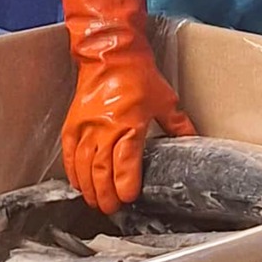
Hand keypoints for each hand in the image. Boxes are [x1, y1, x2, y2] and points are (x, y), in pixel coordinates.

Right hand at [60, 0, 194, 211]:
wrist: (110, 53)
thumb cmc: (137, 74)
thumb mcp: (164, 100)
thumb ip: (178, 125)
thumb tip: (192, 141)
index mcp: (128, 124)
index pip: (125, 163)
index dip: (125, 185)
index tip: (128, 198)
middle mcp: (103, 128)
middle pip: (100, 170)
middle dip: (105, 194)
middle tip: (111, 208)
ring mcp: (85, 127)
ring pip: (83, 166)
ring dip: (89, 187)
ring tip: (95, 201)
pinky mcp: (73, 123)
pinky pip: (69, 153)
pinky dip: (72, 171)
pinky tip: (78, 183)